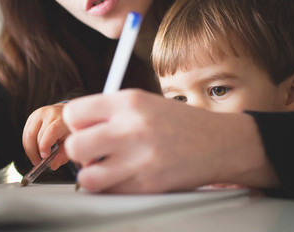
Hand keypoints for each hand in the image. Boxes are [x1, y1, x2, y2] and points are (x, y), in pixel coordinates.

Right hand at [22, 103, 69, 169]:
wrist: (67, 115)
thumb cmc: (69, 130)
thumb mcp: (70, 143)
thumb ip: (63, 155)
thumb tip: (52, 165)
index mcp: (62, 119)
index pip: (51, 131)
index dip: (45, 145)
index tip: (44, 157)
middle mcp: (49, 114)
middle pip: (35, 134)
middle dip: (35, 151)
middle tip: (38, 162)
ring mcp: (39, 114)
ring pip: (28, 135)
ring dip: (30, 149)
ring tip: (36, 158)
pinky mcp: (32, 117)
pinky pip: (25, 133)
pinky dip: (28, 144)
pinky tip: (35, 150)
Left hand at [63, 89, 278, 192]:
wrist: (220, 142)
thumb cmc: (179, 122)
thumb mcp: (144, 101)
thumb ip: (110, 111)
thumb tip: (76, 128)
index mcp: (128, 101)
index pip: (73, 113)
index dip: (76, 125)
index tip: (86, 129)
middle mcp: (132, 127)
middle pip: (74, 147)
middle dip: (80, 152)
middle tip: (94, 152)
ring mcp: (140, 158)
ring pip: (87, 177)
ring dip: (92, 175)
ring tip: (106, 168)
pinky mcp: (148, 185)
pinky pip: (111, 193)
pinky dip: (113, 188)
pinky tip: (126, 177)